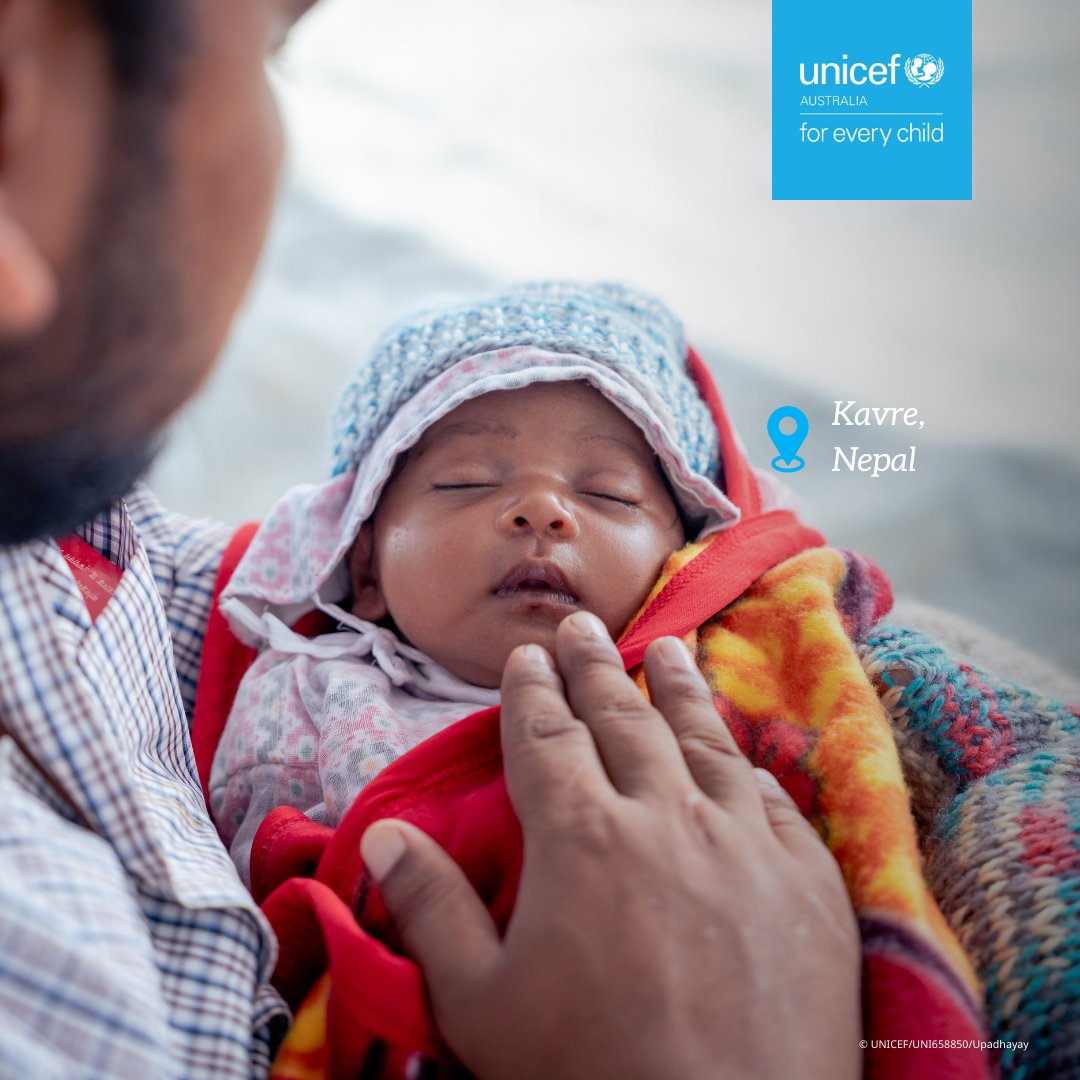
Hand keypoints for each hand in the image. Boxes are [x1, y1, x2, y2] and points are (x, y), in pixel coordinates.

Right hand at [361, 611, 860, 1079]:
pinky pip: (768, 793)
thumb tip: (385, 833)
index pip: (547, 737)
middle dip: (595, 666)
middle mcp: (664, 814)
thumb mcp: (481, 1005)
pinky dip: (743, 757)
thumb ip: (430, 908)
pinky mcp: (805, 875)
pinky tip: (736, 742)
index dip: (532, 692)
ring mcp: (742, 838)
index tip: (526, 656)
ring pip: (701, 737)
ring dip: (676, 686)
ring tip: (664, 645)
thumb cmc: (591, 1075)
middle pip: (621, 717)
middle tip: (582, 625)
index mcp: (581, 836)